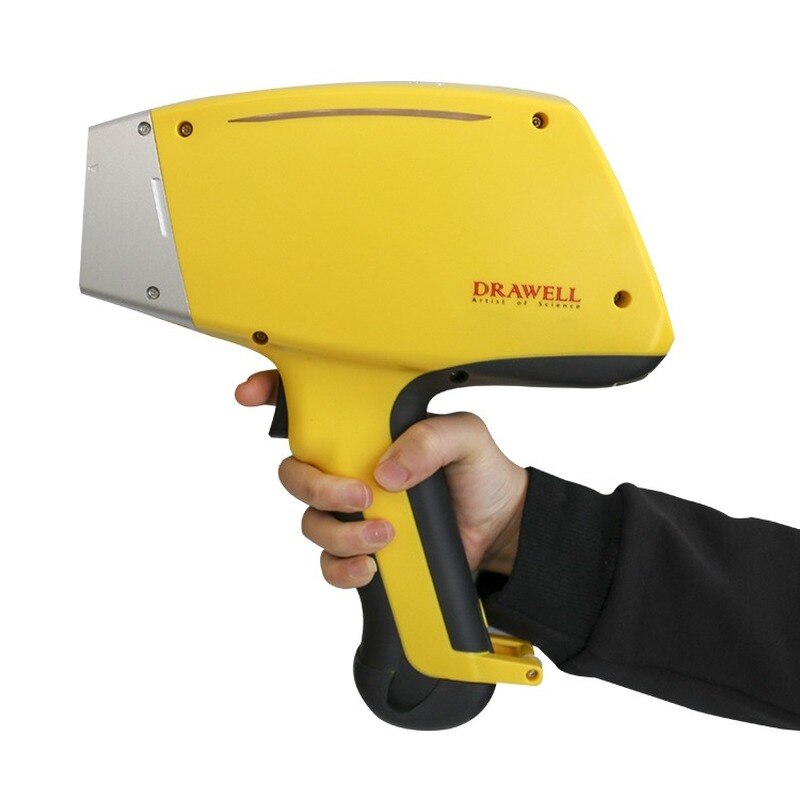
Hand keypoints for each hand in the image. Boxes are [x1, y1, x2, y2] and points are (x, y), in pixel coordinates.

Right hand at [235, 370, 527, 587]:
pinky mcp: (362, 551)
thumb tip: (387, 470)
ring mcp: (354, 513)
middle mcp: (353, 469)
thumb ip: (432, 438)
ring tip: (386, 536)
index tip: (251, 395)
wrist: (501, 531)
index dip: (273, 395)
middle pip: (296, 474)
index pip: (312, 408)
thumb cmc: (481, 475)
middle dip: (315, 487)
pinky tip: (371, 567)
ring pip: (310, 522)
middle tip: (359, 496)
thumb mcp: (467, 439)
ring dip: (340, 532)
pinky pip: (329, 564)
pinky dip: (343, 569)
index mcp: (370, 431)